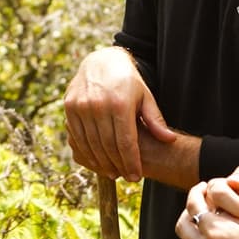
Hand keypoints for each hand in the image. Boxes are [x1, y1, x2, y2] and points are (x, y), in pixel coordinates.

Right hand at [65, 45, 178, 181]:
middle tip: (125, 177)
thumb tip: (169, 139)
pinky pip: (76, 136)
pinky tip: (96, 160)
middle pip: (107, 146)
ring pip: (90, 144)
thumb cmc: (127, 82)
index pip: (126, 142)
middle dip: (117, 165)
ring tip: (112, 173)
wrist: (101, 61)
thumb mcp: (145, 97)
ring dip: (100, 162)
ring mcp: (81, 106)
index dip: (131, 163)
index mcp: (120, 103)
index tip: (136, 177)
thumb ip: (155, 120)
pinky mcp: (69, 107)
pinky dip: (86, 151)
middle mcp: (98, 105)